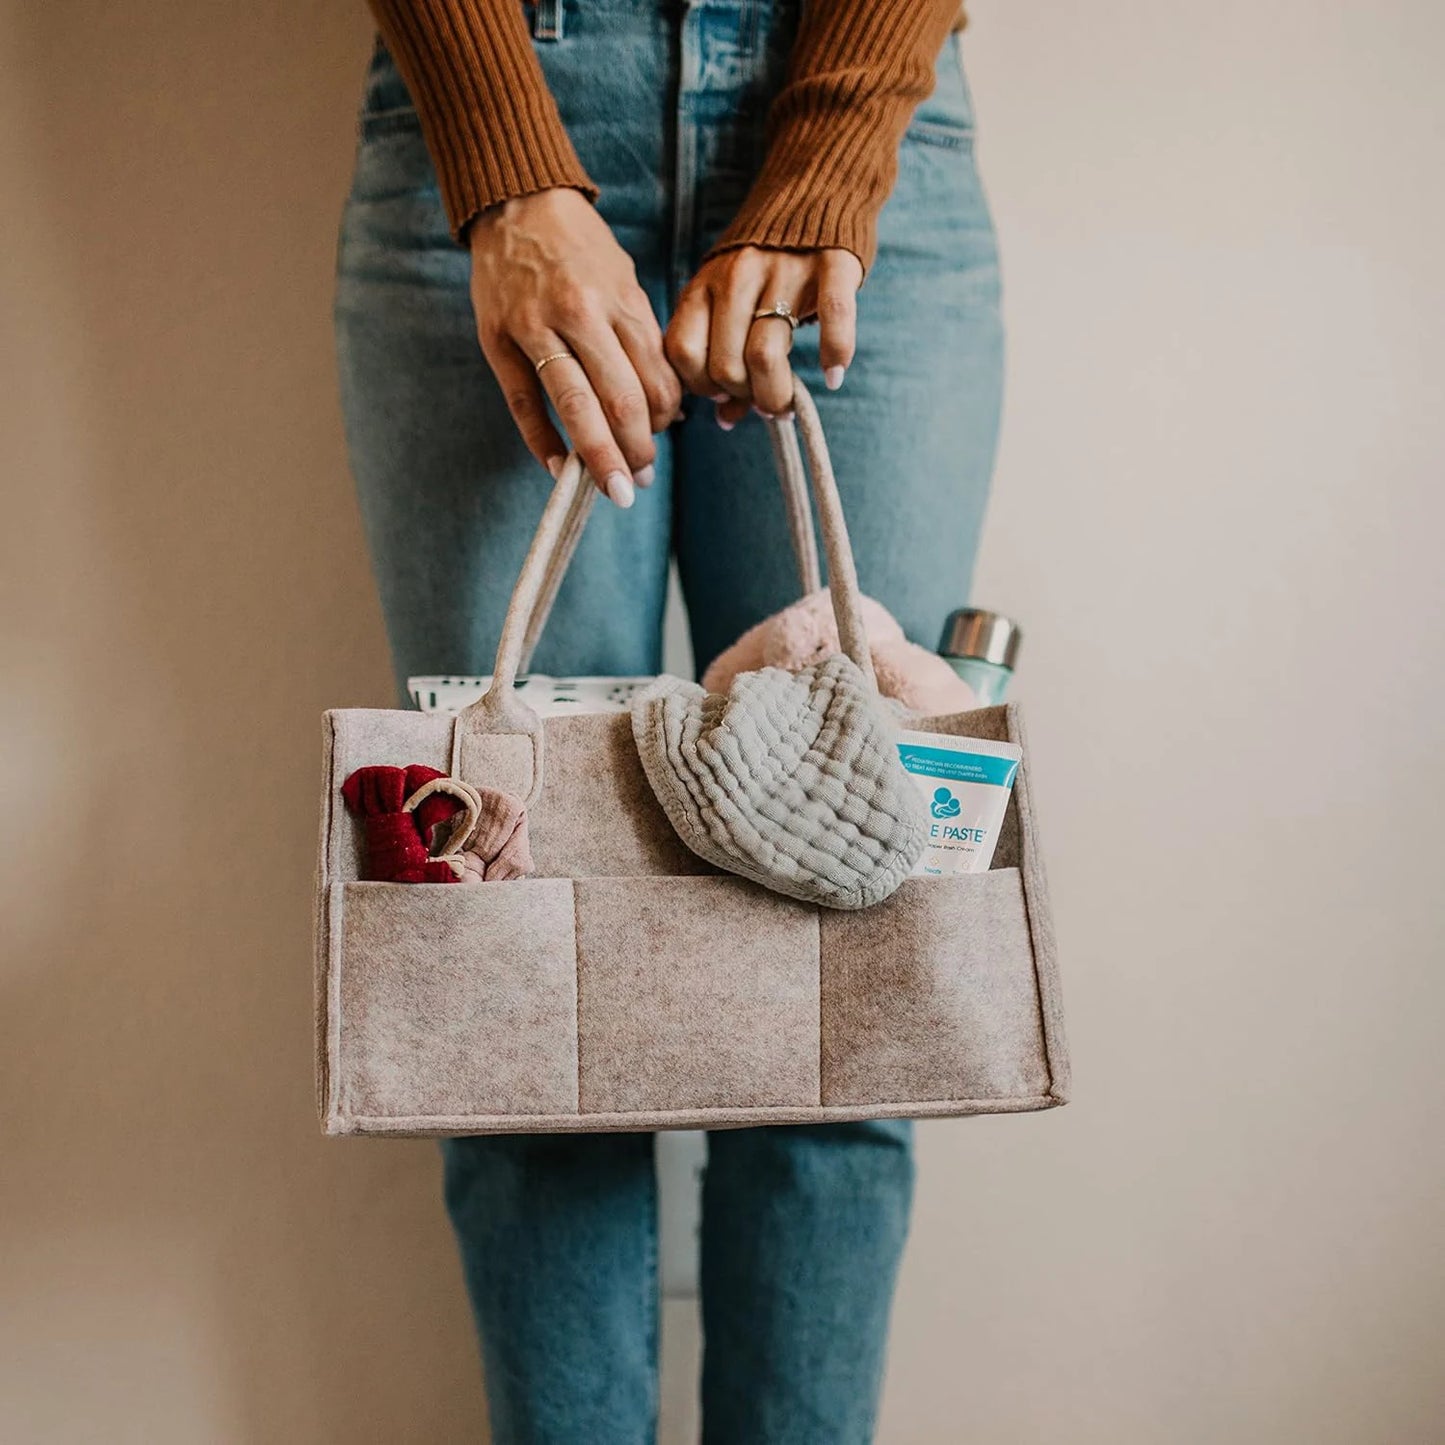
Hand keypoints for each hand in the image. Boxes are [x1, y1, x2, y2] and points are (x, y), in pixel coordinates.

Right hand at [469, 188, 681, 506]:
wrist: (515, 201)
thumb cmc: (580, 248)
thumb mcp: (624, 280)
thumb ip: (639, 338)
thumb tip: (660, 404)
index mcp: (621, 301)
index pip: (656, 378)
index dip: (666, 418)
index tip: (664, 434)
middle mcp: (582, 314)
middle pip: (621, 399)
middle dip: (638, 450)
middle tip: (640, 481)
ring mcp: (536, 327)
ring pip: (576, 406)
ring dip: (599, 457)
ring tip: (614, 489)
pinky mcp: (498, 338)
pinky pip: (524, 402)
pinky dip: (542, 441)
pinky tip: (558, 469)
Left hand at [665, 246, 862, 425]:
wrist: (813, 192)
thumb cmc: (763, 267)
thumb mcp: (728, 302)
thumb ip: (720, 355)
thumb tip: (725, 420)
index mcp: (704, 286)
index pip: (684, 354)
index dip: (703, 386)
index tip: (726, 393)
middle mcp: (737, 277)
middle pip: (727, 365)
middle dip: (746, 397)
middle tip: (766, 400)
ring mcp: (783, 270)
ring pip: (766, 355)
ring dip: (778, 394)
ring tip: (788, 404)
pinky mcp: (832, 264)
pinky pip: (831, 318)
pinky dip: (834, 355)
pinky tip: (833, 376)